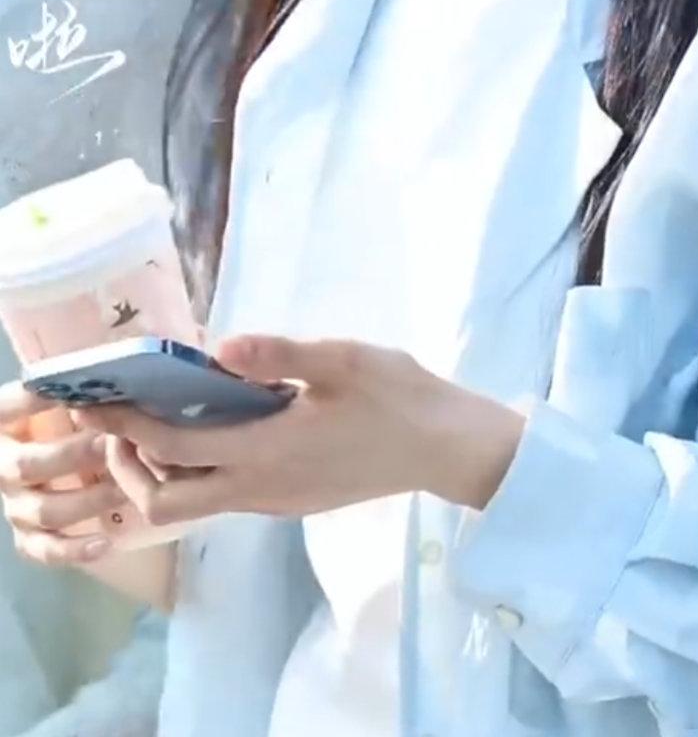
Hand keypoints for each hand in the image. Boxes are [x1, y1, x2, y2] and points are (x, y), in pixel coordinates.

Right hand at [0, 380, 125, 566]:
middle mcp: (1, 465)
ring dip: (87, 500)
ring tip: (126, 488)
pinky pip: (43, 550)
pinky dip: (73, 550)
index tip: (72, 392)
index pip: (6, 408)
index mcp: (2, 424)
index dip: (32, 400)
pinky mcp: (26, 536)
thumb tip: (116, 371)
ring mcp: (13, 503)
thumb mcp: (63, 398)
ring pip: (44, 510)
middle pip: (28, 465)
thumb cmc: (69, 416)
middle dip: (74, 455)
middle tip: (113, 443)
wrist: (56, 460)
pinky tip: (105, 542)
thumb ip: (77, 387)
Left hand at [74, 334, 524, 529]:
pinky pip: (222, 494)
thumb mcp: (344, 360)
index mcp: (267, 453)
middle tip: (115, 419)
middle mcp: (260, 488)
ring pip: (192, 503)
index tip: (96, 401)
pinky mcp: (290, 499)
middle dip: (128, 465)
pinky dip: (194, 468)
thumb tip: (217, 347)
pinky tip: (208, 424)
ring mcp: (275, 500)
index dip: (126, 428)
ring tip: (152, 417)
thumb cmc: (399, 397)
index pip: (173, 449)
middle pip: (165, 502)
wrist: (447, 448)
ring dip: (159, 469)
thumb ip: (280, 354)